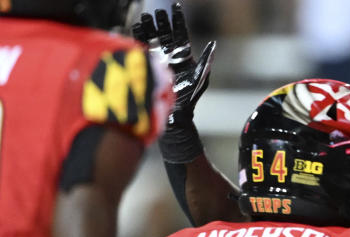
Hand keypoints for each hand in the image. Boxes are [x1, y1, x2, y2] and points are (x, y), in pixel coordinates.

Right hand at [131, 2, 214, 128]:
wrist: (175, 112)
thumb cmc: (190, 97)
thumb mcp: (200, 77)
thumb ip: (205, 60)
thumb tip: (213, 45)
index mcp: (185, 55)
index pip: (180, 33)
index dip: (177, 19)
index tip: (175, 6)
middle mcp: (172, 55)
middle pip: (165, 33)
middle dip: (161, 21)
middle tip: (157, 11)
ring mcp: (160, 60)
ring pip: (153, 39)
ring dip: (149, 27)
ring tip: (145, 17)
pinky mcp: (150, 66)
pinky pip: (143, 49)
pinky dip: (139, 38)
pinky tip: (136, 28)